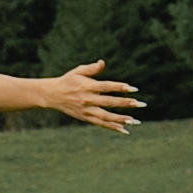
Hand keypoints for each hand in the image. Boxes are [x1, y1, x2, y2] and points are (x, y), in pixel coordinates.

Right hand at [6, 61, 143, 131]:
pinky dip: (112, 127)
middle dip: (126, 103)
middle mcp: (87, 99)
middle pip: (109, 102)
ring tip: (135, 121)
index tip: (133, 88)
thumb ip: (92, 69)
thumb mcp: (78, 71)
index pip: (107, 87)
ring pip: (106, 116)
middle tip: (141, 104)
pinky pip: (100, 124)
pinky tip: (124, 129)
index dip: (120, 87)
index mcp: (87, 86)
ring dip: (121, 119)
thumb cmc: (68, 80)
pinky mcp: (85, 118)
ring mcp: (86, 110)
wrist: (51, 95)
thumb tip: (103, 63)